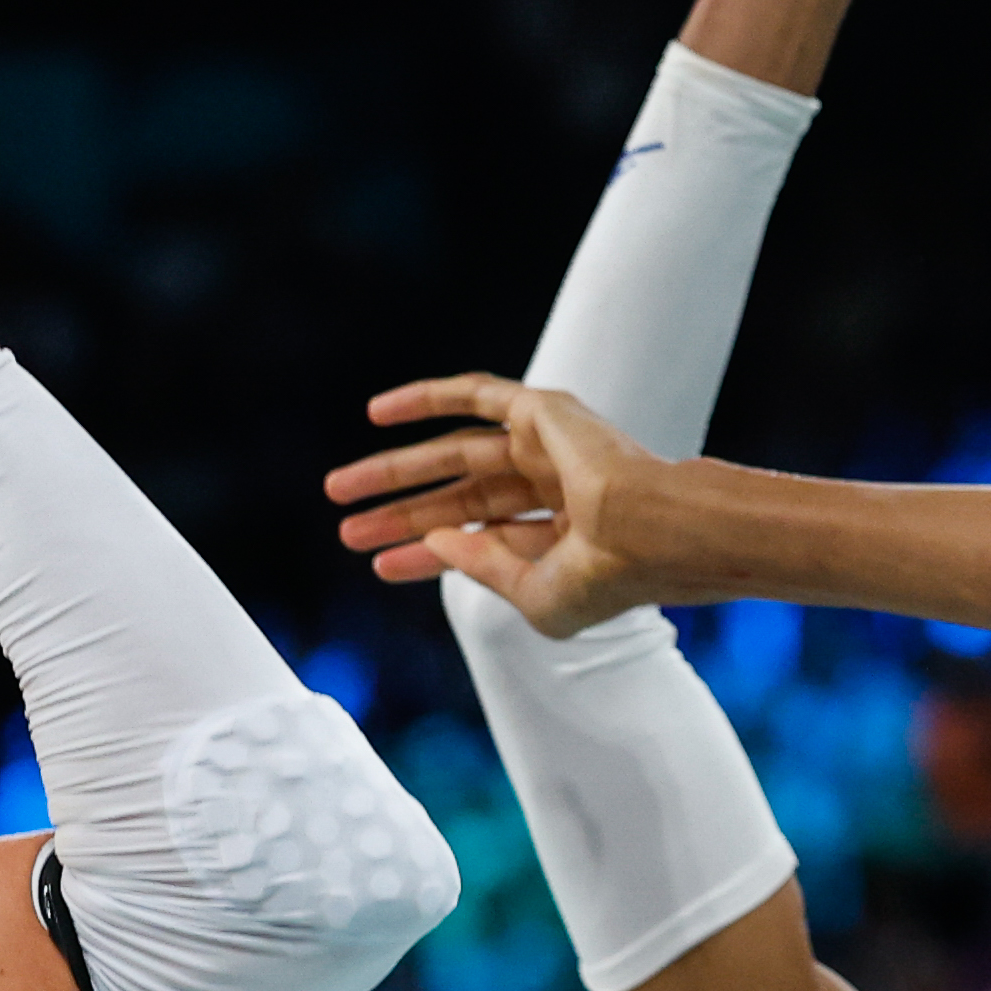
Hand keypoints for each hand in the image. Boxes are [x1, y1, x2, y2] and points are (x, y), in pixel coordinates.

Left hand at [323, 376, 670, 637]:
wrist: (651, 533)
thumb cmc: (609, 577)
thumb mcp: (534, 596)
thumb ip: (482, 569)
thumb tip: (435, 540)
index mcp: (565, 537)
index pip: (481, 541)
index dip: (425, 554)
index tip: (378, 566)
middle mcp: (556, 487)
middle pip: (460, 500)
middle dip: (401, 515)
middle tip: (346, 531)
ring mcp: (550, 446)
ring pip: (456, 454)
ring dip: (397, 471)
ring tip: (339, 490)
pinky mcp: (544, 411)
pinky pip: (475, 394)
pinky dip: (427, 398)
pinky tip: (376, 412)